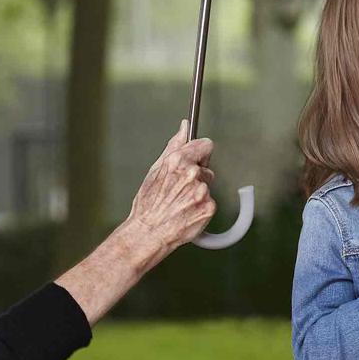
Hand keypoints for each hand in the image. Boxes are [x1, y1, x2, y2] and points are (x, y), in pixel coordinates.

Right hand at [125, 120, 215, 253]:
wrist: (149, 232)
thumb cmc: (148, 204)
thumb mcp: (155, 170)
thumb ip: (174, 146)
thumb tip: (183, 128)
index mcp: (178, 161)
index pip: (205, 145)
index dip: (200, 153)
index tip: (196, 160)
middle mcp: (192, 174)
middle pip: (206, 169)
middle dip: (196, 177)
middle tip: (179, 190)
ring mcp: (202, 191)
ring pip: (207, 186)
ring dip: (198, 193)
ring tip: (180, 203)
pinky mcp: (209, 207)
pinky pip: (210, 202)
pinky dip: (201, 207)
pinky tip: (186, 211)